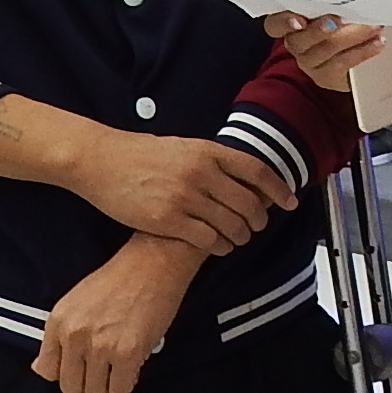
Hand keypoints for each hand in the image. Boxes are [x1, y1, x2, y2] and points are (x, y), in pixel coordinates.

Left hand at [34, 234, 203, 392]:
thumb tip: (42, 367)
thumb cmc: (120, 278)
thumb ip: (59, 337)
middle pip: (70, 387)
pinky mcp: (126, 353)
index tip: (75, 371)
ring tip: (117, 364)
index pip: (46, 370)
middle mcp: (75, 334)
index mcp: (58, 321)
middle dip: (86, 382)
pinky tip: (131, 363)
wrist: (153, 263)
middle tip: (100, 369)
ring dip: (108, 383)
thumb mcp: (75, 302)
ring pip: (95, 392)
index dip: (65, 374)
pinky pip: (121, 388)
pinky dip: (127, 381)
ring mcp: (100, 346)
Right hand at [69, 133, 296, 256]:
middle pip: (248, 203)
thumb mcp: (183, 146)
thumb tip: (245, 176)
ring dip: (240, 236)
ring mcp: (185, 197)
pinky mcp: (168, 219)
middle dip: (258, 219)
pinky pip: (208, 240)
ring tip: (238, 238)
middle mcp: (200, 173)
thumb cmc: (140, 154)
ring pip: (231, 225)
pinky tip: (219, 246)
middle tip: (257, 225)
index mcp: (207, 151)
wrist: (101, 161)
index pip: (257, 171)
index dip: (278, 189)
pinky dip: (220, 246)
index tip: (290, 201)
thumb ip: (213, 160)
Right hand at [264, 12, 388, 92]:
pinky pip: (343, 63)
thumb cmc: (336, 24)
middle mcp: (295, 44)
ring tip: (373, 26)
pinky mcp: (325, 76)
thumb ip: (330, 2)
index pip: (274, 24)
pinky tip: (377, 42)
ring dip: (353, 36)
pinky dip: (363, 51)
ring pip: (326, 50)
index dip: (283, 22)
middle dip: (320, 29)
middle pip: (300, 40)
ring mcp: (309, 62)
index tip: (298, 20)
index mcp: (289, 23)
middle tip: (340, 19)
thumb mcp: (329, 9)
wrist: (347, 57)